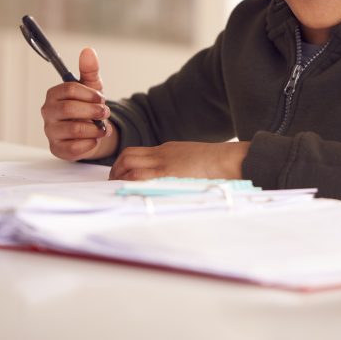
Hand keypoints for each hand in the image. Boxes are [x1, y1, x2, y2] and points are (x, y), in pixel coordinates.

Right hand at [41, 47, 116, 161]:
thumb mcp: (92, 87)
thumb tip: (88, 51)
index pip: (69, 89)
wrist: (92, 131)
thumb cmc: (88, 106)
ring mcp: (50, 131)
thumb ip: (90, 69)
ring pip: (73, 129)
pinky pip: (73, 148)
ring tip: (103, 128)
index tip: (101, 98)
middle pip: (69, 109)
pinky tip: (95, 139)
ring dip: (94, 129)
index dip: (89, 94)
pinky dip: (90, 144)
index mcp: (54, 94)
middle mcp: (48, 112)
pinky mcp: (57, 149)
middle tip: (105, 113)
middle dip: (92, 111)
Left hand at [109, 141, 250, 180]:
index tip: (121, 175)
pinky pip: (140, 176)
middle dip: (116, 169)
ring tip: (117, 189)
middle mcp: (162, 154)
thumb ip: (178, 166)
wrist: (227, 160)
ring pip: (129, 164)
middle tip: (113, 183)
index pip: (138, 153)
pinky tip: (126, 191)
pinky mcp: (167, 173)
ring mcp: (163, 163)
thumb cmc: (216, 163)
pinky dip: (128, 182)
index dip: (124, 164)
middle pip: (128, 156)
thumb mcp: (192, 160)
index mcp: (168, 150)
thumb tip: (172, 180)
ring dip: (118, 176)